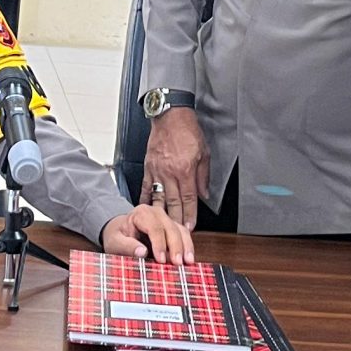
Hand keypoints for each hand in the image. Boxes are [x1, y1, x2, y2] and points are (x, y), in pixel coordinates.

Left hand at [102, 204, 195, 264]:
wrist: (120, 231)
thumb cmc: (117, 236)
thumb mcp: (115, 242)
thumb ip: (126, 246)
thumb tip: (142, 252)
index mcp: (141, 213)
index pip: (154, 227)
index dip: (160, 244)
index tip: (161, 260)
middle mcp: (157, 213)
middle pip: (170, 228)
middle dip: (176, 246)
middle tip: (177, 263)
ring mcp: (166, 219)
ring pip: (180, 230)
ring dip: (186, 246)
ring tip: (188, 262)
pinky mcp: (173, 228)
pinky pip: (184, 235)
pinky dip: (187, 247)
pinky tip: (189, 259)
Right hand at [140, 105, 210, 228]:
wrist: (171, 116)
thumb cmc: (188, 131)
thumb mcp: (204, 153)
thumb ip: (203, 176)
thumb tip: (204, 194)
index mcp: (186, 170)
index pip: (189, 199)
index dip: (190, 215)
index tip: (190, 227)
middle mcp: (170, 173)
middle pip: (174, 202)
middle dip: (177, 220)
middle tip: (178, 234)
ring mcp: (158, 171)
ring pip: (159, 198)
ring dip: (162, 214)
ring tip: (163, 228)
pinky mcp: (149, 167)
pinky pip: (147, 187)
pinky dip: (146, 199)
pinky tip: (146, 208)